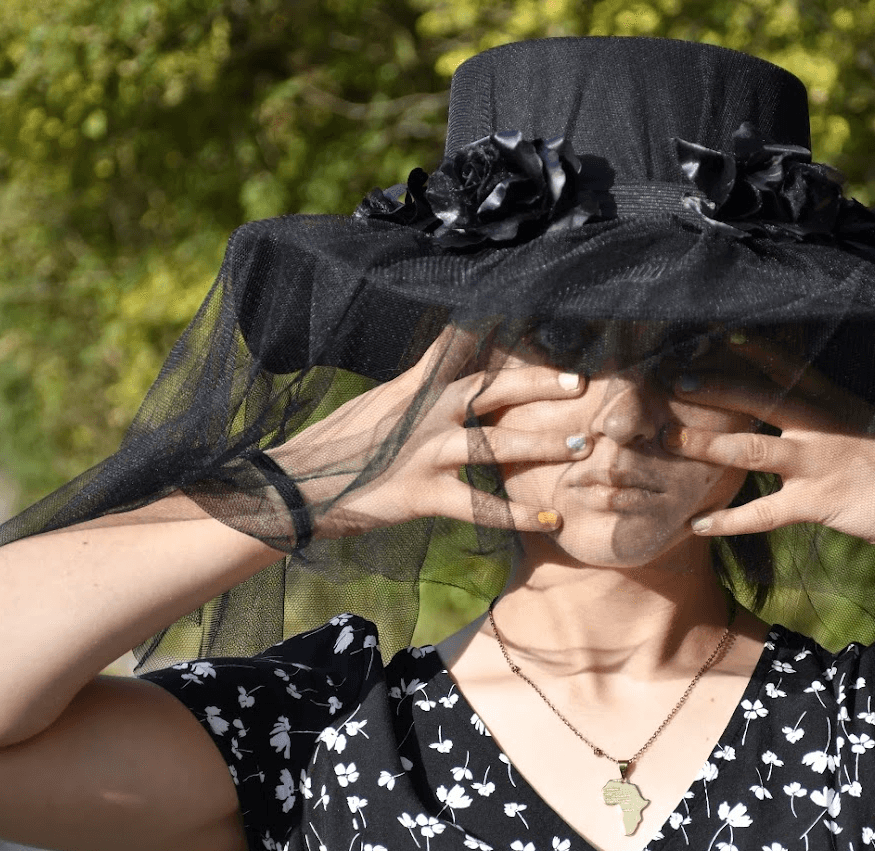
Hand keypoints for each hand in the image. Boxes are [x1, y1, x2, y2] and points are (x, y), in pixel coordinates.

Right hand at [268, 327, 592, 538]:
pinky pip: (479, 507)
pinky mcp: (421, 494)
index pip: (459, 345)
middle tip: (579, 382)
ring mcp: (423, 453)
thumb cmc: (335, 447)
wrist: (293, 489)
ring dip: (540, 446)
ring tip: (581, 447)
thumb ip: (419, 381)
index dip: (497, 326)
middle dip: (536, 384)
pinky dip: (518, 516)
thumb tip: (449, 350)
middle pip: (489, 390)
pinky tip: (552, 520)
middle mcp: (423, 415)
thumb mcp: (377, 403)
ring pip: (493, 446)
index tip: (534, 307)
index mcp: (414, 388)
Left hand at [664, 338, 874, 548]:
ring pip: (747, 448)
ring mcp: (816, 462)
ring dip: (703, 443)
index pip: (787, 364)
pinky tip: (694, 524)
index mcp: (835, 401)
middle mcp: (821, 424)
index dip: (750, 348)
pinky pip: (759, 513)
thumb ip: (834, 417)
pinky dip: (724, 520)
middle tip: (673, 380)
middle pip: (757, 395)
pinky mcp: (816, 502)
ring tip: (666, 439)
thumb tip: (803, 414)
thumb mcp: (870, 427)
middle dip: (714, 385)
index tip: (716, 333)